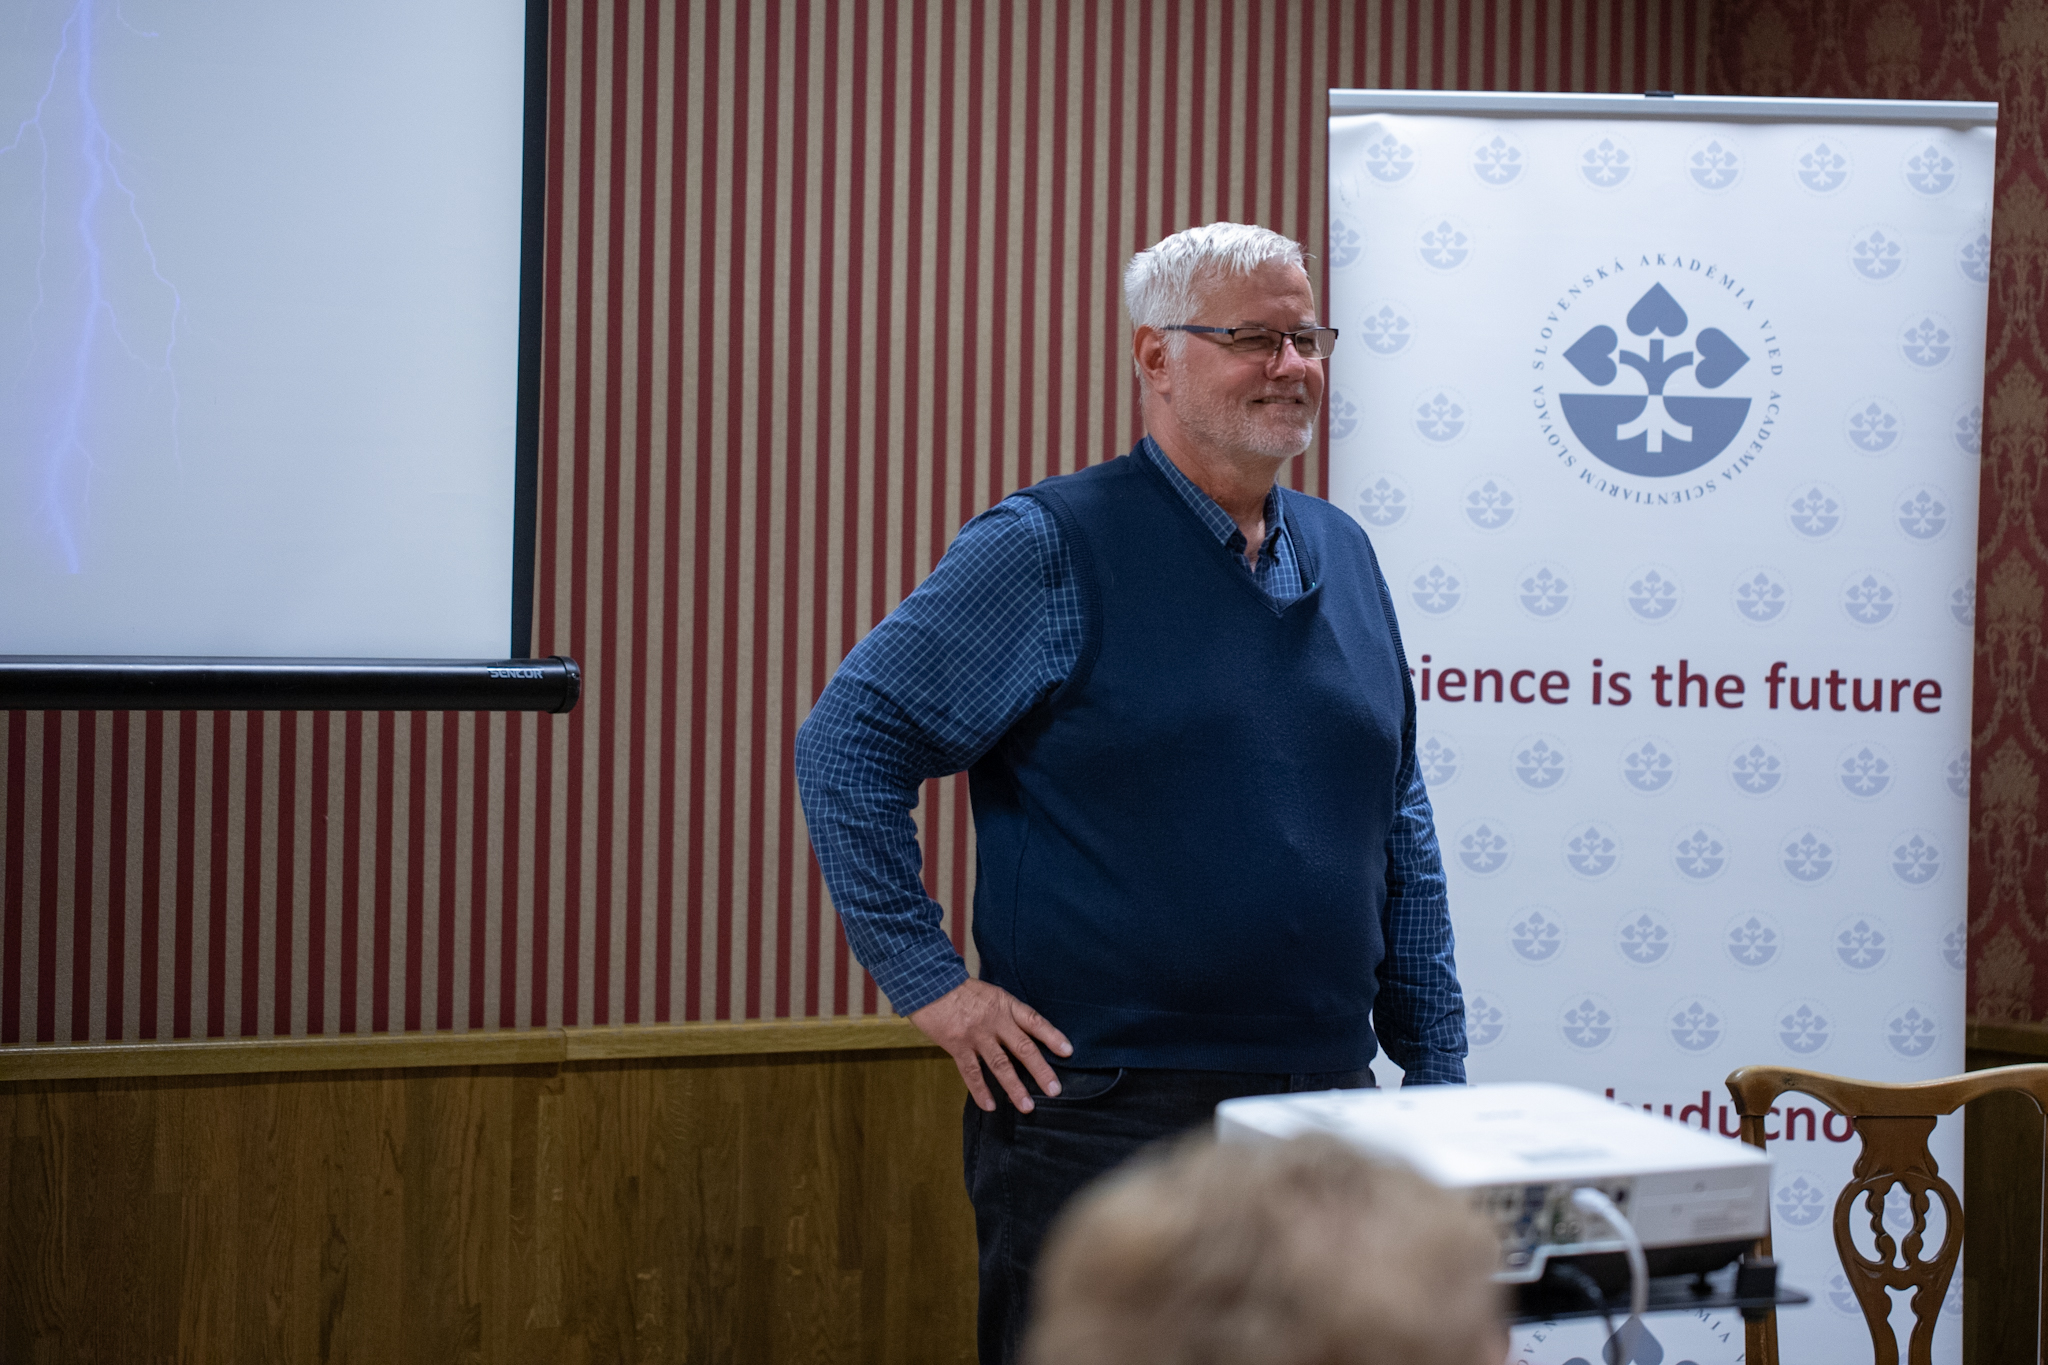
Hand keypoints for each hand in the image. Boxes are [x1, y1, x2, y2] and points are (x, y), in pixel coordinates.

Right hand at [910, 979, 1072, 1112]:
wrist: (928, 983)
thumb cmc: (958, 988)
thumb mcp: (988, 993)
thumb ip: (1004, 1012)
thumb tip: (1021, 1032)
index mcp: (1005, 1004)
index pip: (1034, 1021)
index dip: (1052, 1036)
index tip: (1068, 1051)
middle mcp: (995, 1021)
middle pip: (1023, 1048)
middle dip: (1041, 1071)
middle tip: (1055, 1090)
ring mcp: (976, 1035)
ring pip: (1001, 1065)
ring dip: (1015, 1087)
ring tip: (1027, 1106)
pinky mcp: (957, 1045)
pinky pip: (972, 1072)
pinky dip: (980, 1090)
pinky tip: (989, 1105)